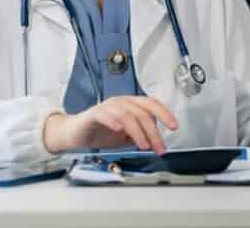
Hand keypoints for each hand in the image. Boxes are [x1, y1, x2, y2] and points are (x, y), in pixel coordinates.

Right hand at [43, 96, 178, 154]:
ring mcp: (107, 107)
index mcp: (130, 105)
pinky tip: (119, 130)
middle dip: (154, 131)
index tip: (174, 126)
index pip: (151, 104)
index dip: (165, 113)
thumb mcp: (126, 136)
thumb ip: (141, 135)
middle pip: (142, 112)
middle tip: (159, 147)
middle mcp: (120, 102)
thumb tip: (157, 142)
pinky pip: (105, 114)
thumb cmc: (100, 132)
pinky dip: (113, 121)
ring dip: (138, 131)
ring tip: (143, 145)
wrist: (75, 134)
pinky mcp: (94, 114)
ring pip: (127, 115)